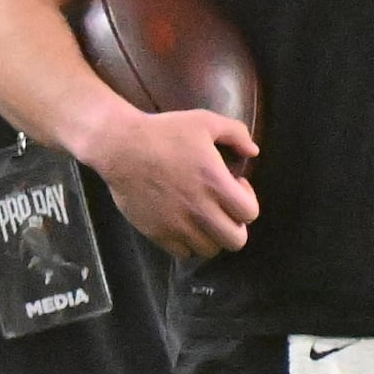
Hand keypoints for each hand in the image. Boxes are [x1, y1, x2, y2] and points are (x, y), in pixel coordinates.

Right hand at [95, 108, 258, 258]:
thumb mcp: (205, 121)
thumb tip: (253, 151)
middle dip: (235, 226)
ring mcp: (177, 225)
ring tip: (202, 219)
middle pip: (236, 241)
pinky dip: (187, 243)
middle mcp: (200, 210)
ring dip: (211, 236)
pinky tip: (182, 224)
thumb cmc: (164, 132)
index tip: (233, 186)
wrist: (120, 147)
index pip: (250, 213)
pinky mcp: (156, 233)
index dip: (247, 201)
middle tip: (222, 209)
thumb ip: (236, 133)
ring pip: (210, 250)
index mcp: (216, 184)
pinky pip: (183, 253)